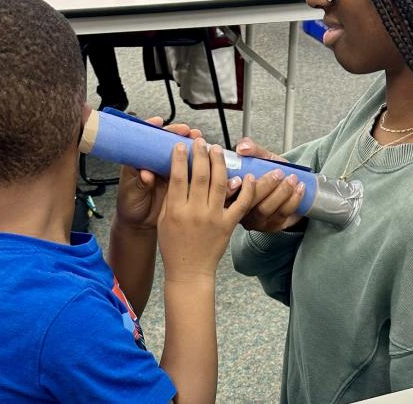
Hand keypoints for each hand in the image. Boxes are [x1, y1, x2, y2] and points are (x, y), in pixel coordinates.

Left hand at [114, 117, 202, 231]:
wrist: (139, 225)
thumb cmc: (130, 206)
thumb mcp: (131, 194)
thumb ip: (139, 183)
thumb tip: (146, 175)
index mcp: (138, 160)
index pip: (145, 138)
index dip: (152, 128)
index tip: (159, 122)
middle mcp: (153, 161)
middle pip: (165, 141)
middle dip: (177, 133)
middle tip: (187, 131)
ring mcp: (166, 169)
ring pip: (179, 152)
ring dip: (189, 145)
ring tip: (198, 140)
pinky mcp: (177, 180)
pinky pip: (187, 168)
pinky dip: (196, 162)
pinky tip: (204, 157)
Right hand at [158, 139, 254, 280]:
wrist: (189, 271)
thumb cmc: (174, 246)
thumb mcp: (164, 220)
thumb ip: (170, 197)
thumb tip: (175, 172)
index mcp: (176, 209)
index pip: (178, 176)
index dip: (180, 157)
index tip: (181, 145)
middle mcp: (195, 211)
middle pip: (200, 175)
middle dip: (201, 154)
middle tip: (201, 141)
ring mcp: (213, 218)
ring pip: (220, 183)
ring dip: (220, 163)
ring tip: (218, 149)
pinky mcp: (228, 225)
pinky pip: (241, 204)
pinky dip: (247, 189)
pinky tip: (247, 175)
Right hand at [235, 137, 304, 231]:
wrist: (289, 188)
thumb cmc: (270, 174)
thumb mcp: (262, 160)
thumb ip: (253, 150)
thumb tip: (243, 147)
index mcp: (232, 193)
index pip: (225, 194)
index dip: (232, 188)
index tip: (248, 175)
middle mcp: (240, 209)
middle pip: (247, 202)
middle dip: (264, 187)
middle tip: (278, 172)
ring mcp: (255, 220)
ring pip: (264, 209)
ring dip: (280, 193)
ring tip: (291, 179)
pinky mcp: (272, 225)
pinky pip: (281, 214)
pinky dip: (292, 200)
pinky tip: (299, 189)